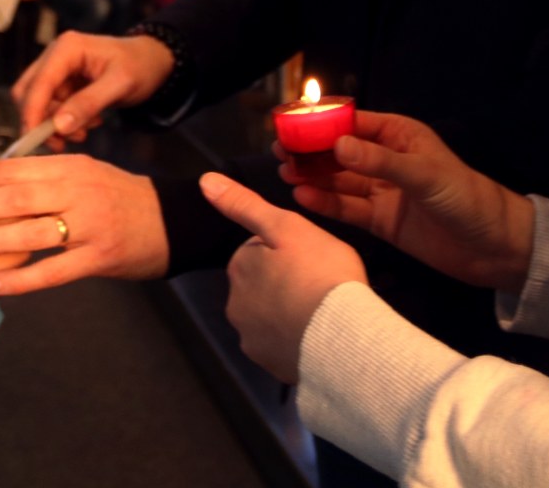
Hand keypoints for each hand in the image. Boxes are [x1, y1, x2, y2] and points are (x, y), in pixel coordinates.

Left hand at [0, 154, 167, 295]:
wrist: (172, 222)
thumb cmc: (119, 198)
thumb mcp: (86, 174)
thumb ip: (47, 177)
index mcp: (71, 167)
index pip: (15, 168)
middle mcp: (79, 190)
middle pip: (16, 196)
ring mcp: (90, 225)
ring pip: (30, 231)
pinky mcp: (99, 257)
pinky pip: (53, 270)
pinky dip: (20, 279)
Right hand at [11, 31, 174, 147]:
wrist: (151, 62)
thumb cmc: (139, 66)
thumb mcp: (120, 85)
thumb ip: (88, 104)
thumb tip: (59, 126)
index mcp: (67, 48)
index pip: (38, 83)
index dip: (32, 112)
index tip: (34, 140)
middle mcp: (55, 55)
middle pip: (29, 93)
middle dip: (42, 121)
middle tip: (64, 143)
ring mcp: (57, 69)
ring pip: (38, 104)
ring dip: (56, 124)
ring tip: (85, 132)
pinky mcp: (61, 83)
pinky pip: (51, 108)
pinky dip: (65, 121)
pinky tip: (88, 123)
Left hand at [201, 173, 365, 383]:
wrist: (344, 336)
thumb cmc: (320, 273)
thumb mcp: (285, 226)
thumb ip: (244, 205)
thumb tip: (204, 182)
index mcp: (239, 268)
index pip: (257, 252)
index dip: (285, 252)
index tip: (309, 258)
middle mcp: (235, 306)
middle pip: (261, 286)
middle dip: (283, 284)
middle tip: (318, 284)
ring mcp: (252, 339)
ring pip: (270, 318)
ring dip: (288, 313)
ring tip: (321, 312)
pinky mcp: (271, 366)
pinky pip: (281, 347)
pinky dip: (295, 341)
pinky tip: (318, 335)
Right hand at [277, 110, 532, 292]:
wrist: (495, 247)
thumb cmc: (466, 198)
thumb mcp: (425, 174)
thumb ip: (381, 161)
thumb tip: (337, 145)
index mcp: (400, 136)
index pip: (353, 123)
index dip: (321, 123)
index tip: (291, 124)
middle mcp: (386, 160)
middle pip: (340, 152)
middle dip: (310, 151)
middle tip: (279, 151)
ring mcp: (383, 192)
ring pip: (339, 180)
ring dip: (313, 177)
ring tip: (284, 174)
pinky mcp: (382, 221)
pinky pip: (347, 208)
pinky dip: (325, 203)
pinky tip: (302, 198)